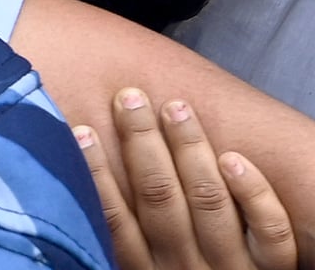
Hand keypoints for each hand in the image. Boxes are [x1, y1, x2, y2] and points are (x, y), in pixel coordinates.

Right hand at [73, 88, 296, 269]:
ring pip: (209, 205)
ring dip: (190, 152)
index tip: (81, 129)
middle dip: (141, 144)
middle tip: (130, 98)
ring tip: (175, 108)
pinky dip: (252, 194)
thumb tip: (84, 190)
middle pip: (160, 200)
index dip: (96, 173)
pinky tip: (233, 159)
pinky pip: (269, 233)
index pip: (115, 218)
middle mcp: (185, 269)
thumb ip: (128, 241)